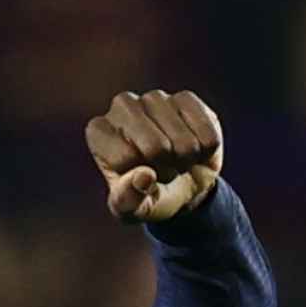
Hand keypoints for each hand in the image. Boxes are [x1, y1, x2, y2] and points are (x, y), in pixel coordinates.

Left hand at [85, 90, 222, 222]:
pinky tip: (194, 146)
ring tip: (175, 158)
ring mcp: (154, 98)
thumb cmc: (146, 195)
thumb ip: (128, 199)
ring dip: (186, 160)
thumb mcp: (131, 208)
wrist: (179, 184)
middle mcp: (122, 107)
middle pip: (156, 147)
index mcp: (98, 131)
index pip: (124, 159)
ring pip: (184, 141)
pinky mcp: (186, 98)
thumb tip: (144, 176)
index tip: (138, 177)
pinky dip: (206, 149)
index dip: (140, 179)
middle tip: (161, 168)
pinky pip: (207, 133)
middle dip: (165, 168)